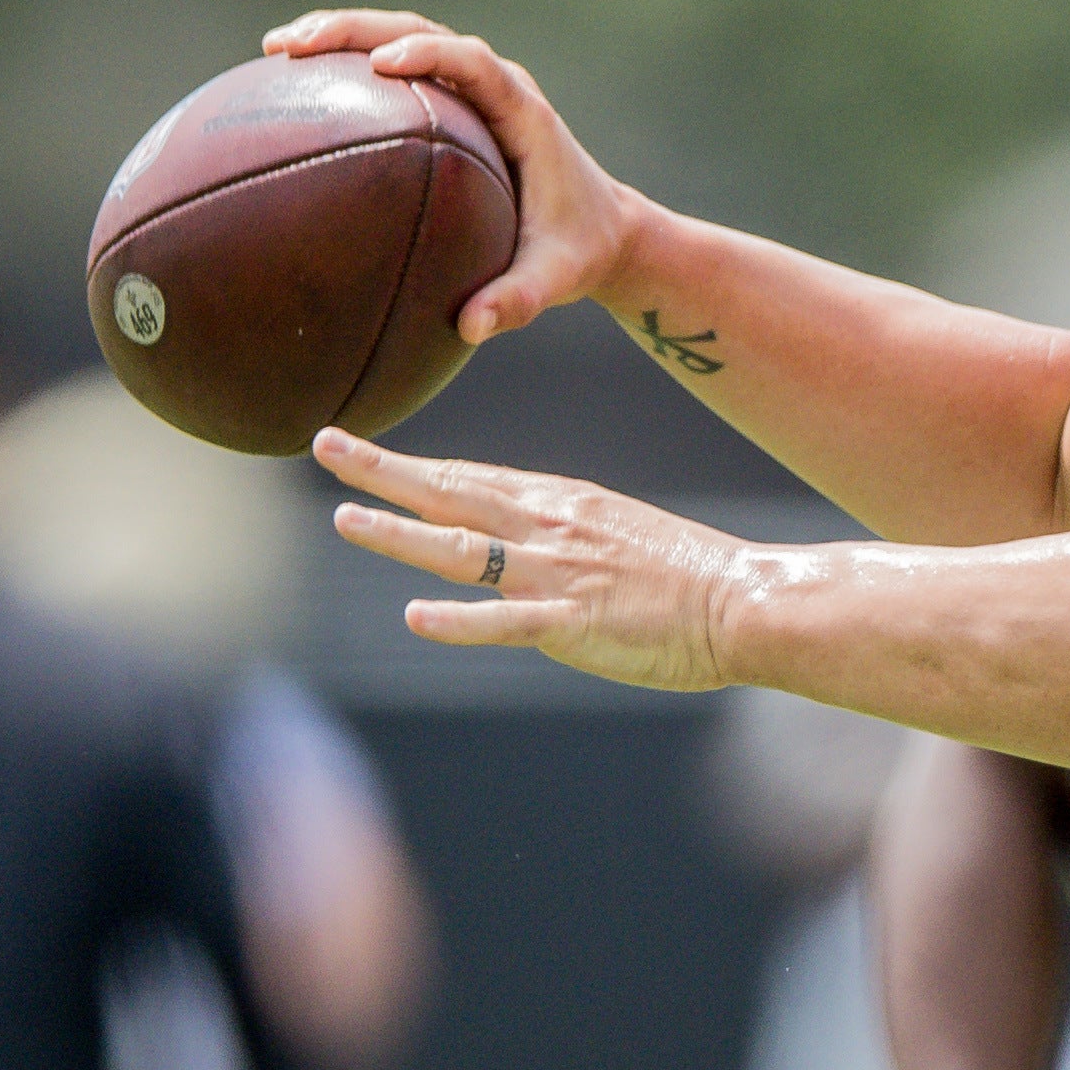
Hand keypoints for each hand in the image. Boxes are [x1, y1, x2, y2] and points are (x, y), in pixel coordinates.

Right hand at [263, 9, 640, 341]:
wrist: (605, 230)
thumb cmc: (579, 250)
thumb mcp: (556, 278)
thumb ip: (519, 300)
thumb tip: (471, 327)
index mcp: (523, 113)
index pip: (474, 63)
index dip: (430, 53)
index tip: (381, 63)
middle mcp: (496, 87)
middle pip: (422, 32)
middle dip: (356, 30)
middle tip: (288, 45)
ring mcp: (473, 89)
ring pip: (402, 38)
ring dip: (342, 36)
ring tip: (274, 49)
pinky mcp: (454, 102)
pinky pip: (397, 74)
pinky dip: (348, 70)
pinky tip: (294, 88)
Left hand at [318, 428, 751, 693]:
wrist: (743, 600)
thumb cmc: (687, 576)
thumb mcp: (617, 534)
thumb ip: (562, 537)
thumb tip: (518, 546)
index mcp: (562, 505)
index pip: (471, 479)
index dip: (410, 465)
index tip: (359, 449)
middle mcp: (551, 528)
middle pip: (453, 495)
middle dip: (384, 472)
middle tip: (327, 447)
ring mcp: (559, 574)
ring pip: (464, 549)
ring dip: (400, 534)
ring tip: (346, 520)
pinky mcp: (574, 622)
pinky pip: (505, 621)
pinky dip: (458, 618)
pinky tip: (414, 614)